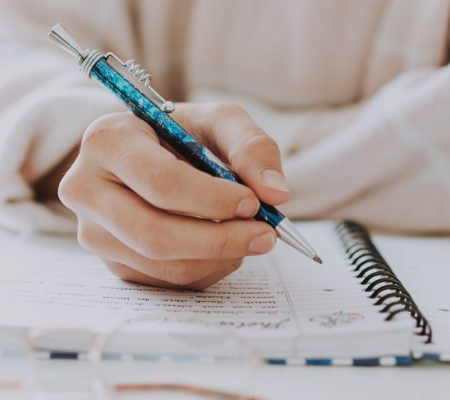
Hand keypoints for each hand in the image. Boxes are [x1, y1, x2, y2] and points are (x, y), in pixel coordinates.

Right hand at [59, 103, 289, 288]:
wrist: (149, 156)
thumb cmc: (182, 136)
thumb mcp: (219, 122)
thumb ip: (252, 147)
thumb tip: (276, 193)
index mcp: (108, 142)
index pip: (161, 183)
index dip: (213, 200)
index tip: (253, 203)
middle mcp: (87, 190)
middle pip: (155, 234)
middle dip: (220, 240)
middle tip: (265, 235)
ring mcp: (94, 232)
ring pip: (163, 264)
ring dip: (218, 257)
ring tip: (246, 236)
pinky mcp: (112, 261)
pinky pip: (165, 280)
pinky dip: (206, 269)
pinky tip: (220, 246)